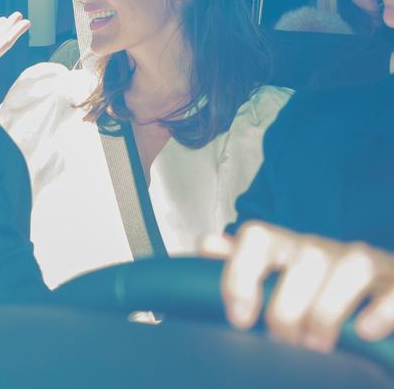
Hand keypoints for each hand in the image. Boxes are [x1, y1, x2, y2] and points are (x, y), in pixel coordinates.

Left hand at [200, 221, 393, 352]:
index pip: (257, 237)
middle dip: (288, 306)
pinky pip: (393, 289)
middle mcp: (322, 249)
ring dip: (329, 309)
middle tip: (283, 342)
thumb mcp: (273, 275)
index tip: (239, 319)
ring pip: (350, 266)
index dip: (241, 273)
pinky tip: (366, 332)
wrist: (369, 291)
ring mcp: (363, 262)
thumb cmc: (310, 287)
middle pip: (304, 257)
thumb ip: (239, 262)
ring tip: (318, 346)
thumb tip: (207, 244)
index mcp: (286, 247)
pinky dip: (381, 310)